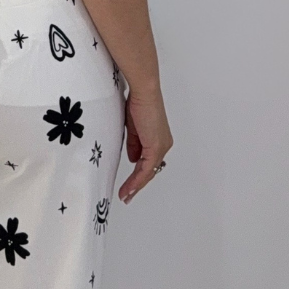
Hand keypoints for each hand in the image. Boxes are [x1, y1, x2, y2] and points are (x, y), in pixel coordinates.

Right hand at [118, 87, 173, 203]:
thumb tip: (133, 159)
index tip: (129, 185)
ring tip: (125, 196)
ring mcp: (160, 146)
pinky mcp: (155, 147)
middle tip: (127, 196)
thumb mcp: (133, 128)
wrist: (143, 92)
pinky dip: (137, 179)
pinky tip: (130, 188)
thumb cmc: (137, 103)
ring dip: (136, 185)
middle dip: (137, 185)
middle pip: (149, 170)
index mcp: (158, 139)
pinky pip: (146, 168)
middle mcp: (163, 144)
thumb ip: (134, 144)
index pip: (148, 162)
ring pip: (148, 172)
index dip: (138, 175)